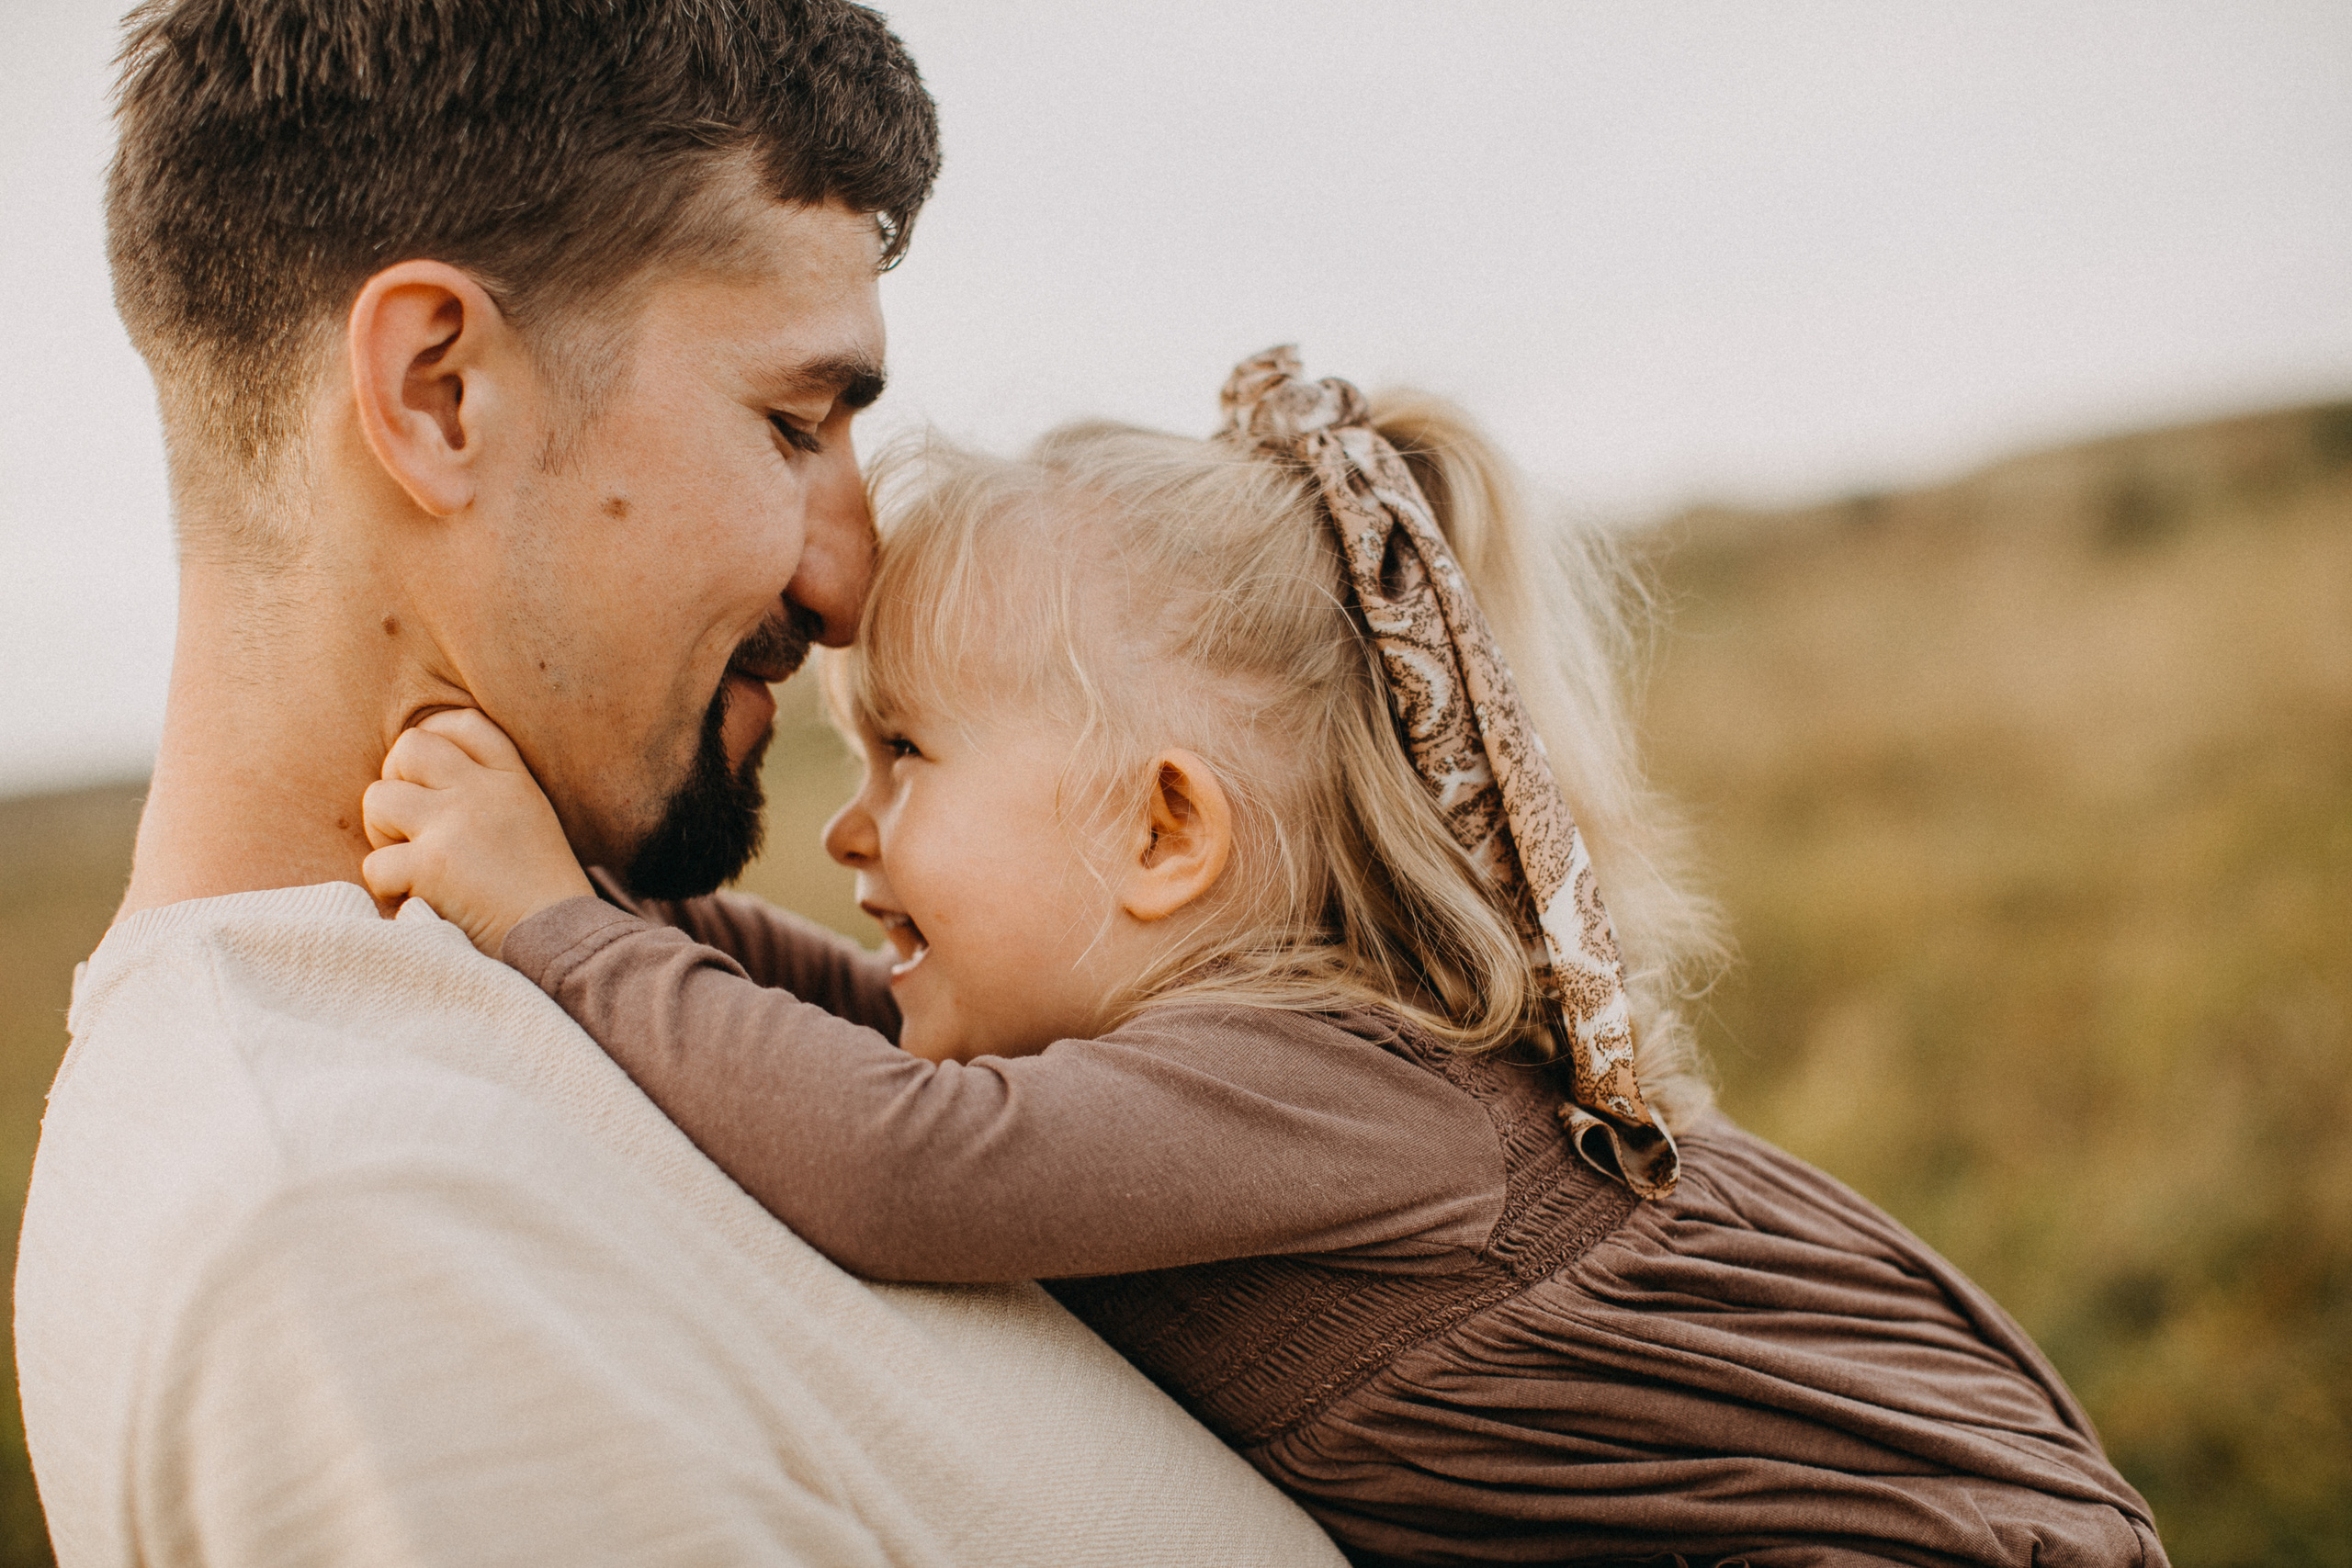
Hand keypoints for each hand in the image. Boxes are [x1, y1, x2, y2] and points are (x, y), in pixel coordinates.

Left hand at [360, 709, 594, 956]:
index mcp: (512, 778)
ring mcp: (455, 824)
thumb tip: (425, 780)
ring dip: (382, 835)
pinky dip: (387, 890)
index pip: (460, 723)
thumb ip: (491, 792)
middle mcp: (482, 791)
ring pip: (377, 798)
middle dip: (395, 783)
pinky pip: (375, 865)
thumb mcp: (533, 819)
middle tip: (411, 826)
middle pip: (408, 748)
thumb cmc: (542, 893)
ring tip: (410, 863)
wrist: (561, 940)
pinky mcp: (433, 865)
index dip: (431, 741)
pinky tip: (416, 901)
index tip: (428, 779)